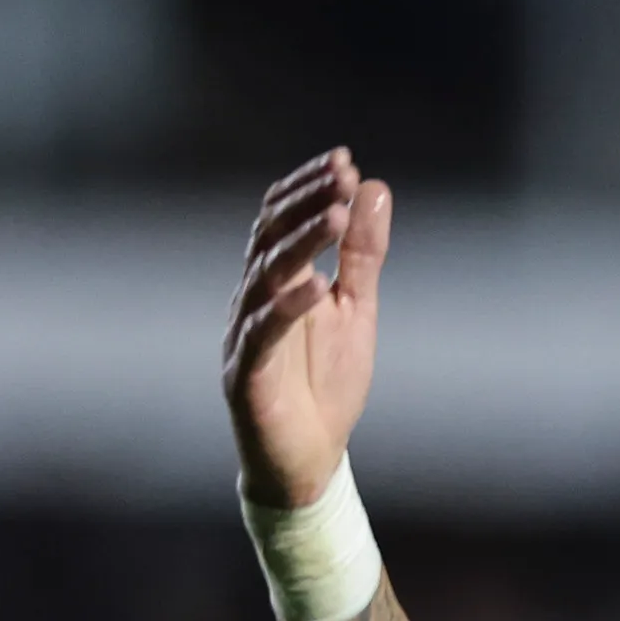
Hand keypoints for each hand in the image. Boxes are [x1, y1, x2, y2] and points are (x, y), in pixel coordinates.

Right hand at [221, 148, 391, 508]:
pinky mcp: (246, 374)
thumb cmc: (326, 384)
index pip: (283, 219)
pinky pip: (263, 333)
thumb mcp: (356, 310)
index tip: (346, 161)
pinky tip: (316, 285)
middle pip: (269, 236)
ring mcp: (245, 334)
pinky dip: (288, 306)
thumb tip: (374, 189)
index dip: (309, 187)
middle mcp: (253, 299)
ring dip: (301, 243)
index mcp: (277, 281)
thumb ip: (362, 255)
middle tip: (342, 175)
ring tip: (336, 214)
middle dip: (306, 202)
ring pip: (264, 276)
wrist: (309, 459)